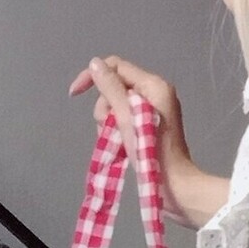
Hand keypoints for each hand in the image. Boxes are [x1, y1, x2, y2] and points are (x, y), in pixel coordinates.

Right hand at [68, 55, 199, 226]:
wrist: (174, 183)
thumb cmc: (151, 151)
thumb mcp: (126, 116)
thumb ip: (110, 88)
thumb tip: (95, 63)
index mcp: (154, 85)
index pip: (116, 66)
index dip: (93, 76)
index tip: (74, 94)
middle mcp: (155, 92)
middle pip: (114, 87)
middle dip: (105, 108)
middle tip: (111, 129)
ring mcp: (153, 109)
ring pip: (116, 106)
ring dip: (109, 123)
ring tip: (118, 142)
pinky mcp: (149, 125)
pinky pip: (123, 119)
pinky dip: (117, 131)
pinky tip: (121, 146)